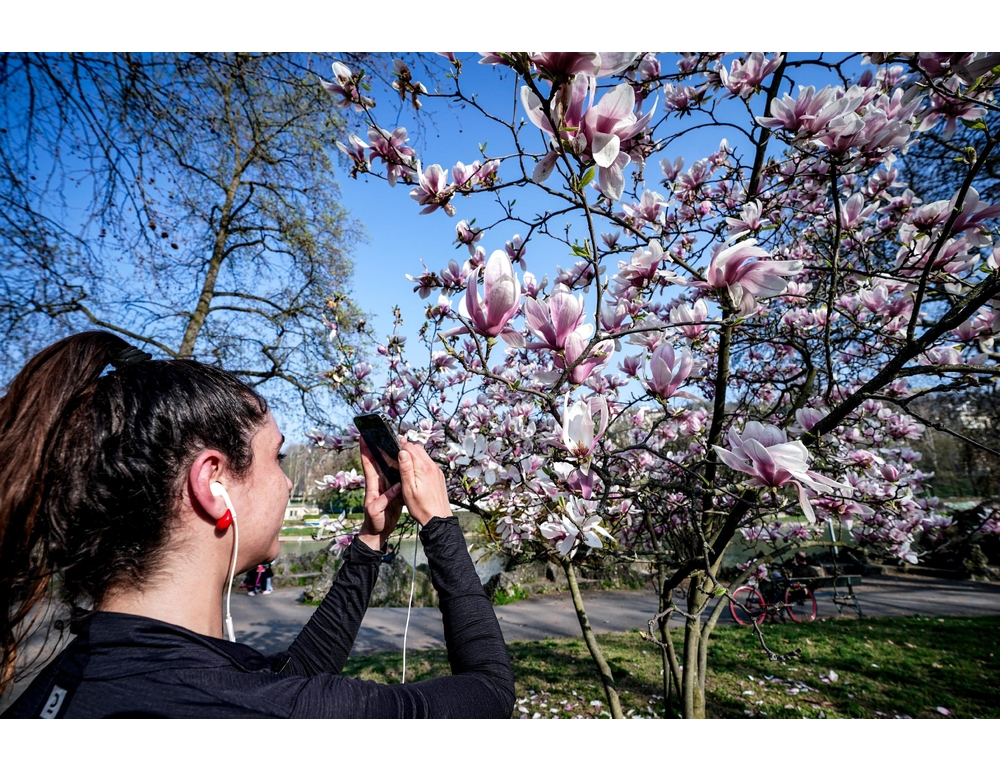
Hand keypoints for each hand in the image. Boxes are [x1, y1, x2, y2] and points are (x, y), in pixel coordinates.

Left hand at [358, 436, 402, 550]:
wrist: (378, 533)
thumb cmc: (374, 523)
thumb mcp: (376, 512)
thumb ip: (385, 500)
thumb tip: (397, 487)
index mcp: (373, 486)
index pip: (368, 464)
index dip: (365, 450)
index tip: (363, 435)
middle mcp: (379, 483)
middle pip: (377, 461)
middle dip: (376, 446)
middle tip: (377, 431)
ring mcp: (386, 486)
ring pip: (388, 467)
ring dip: (388, 454)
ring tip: (391, 441)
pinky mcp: (394, 491)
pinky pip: (397, 476)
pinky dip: (400, 467)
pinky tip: (404, 460)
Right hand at [397, 441, 451, 525]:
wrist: (438, 518)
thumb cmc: (421, 507)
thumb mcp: (408, 489)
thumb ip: (406, 469)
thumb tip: (403, 452)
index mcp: (423, 468)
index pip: (411, 448)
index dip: (402, 445)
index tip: (394, 444)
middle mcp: (432, 467)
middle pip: (419, 449)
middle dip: (408, 448)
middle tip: (398, 451)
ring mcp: (437, 471)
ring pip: (424, 455)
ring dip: (415, 455)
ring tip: (405, 461)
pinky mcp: (439, 476)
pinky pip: (429, 463)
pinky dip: (421, 462)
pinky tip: (415, 470)